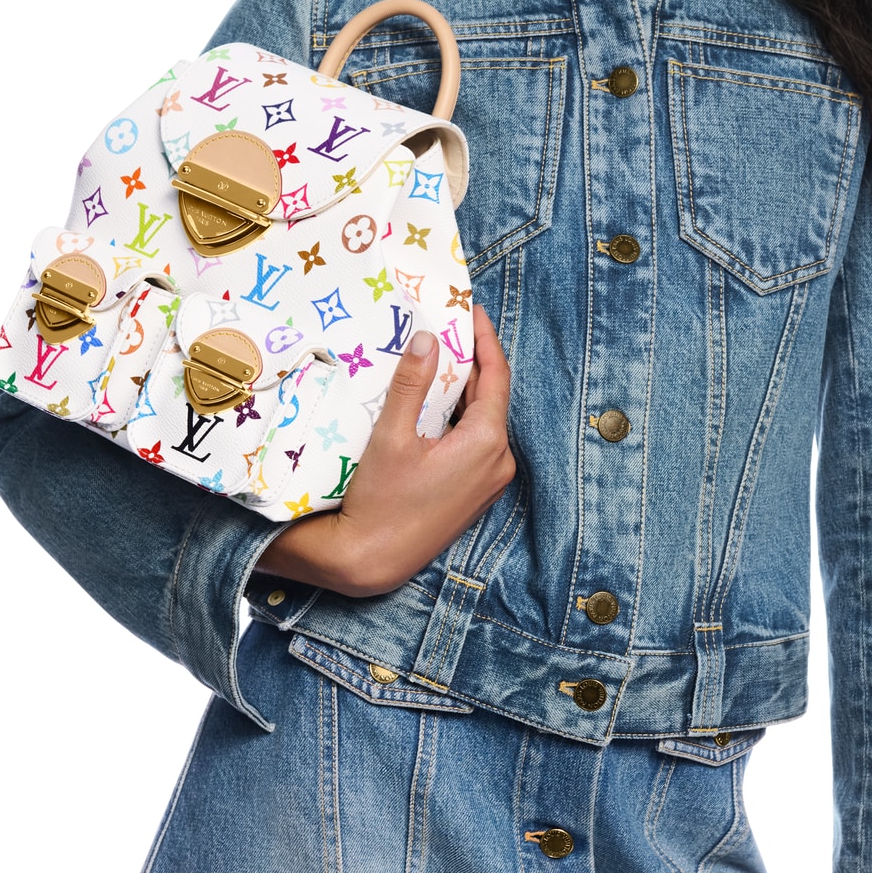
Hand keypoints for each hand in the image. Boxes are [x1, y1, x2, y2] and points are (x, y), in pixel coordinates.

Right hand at [256, 305, 515, 598]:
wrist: (371, 561)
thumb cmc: (379, 500)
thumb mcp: (391, 435)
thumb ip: (411, 384)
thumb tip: (429, 340)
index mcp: (487, 442)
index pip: (496, 376)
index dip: (485, 339)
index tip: (472, 311)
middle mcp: (499, 462)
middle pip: (491, 398)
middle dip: (471, 362)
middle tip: (449, 328)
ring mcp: (490, 481)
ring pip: (483, 421)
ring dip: (464, 391)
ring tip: (439, 359)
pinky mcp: (476, 494)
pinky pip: (476, 443)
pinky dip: (460, 418)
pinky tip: (435, 405)